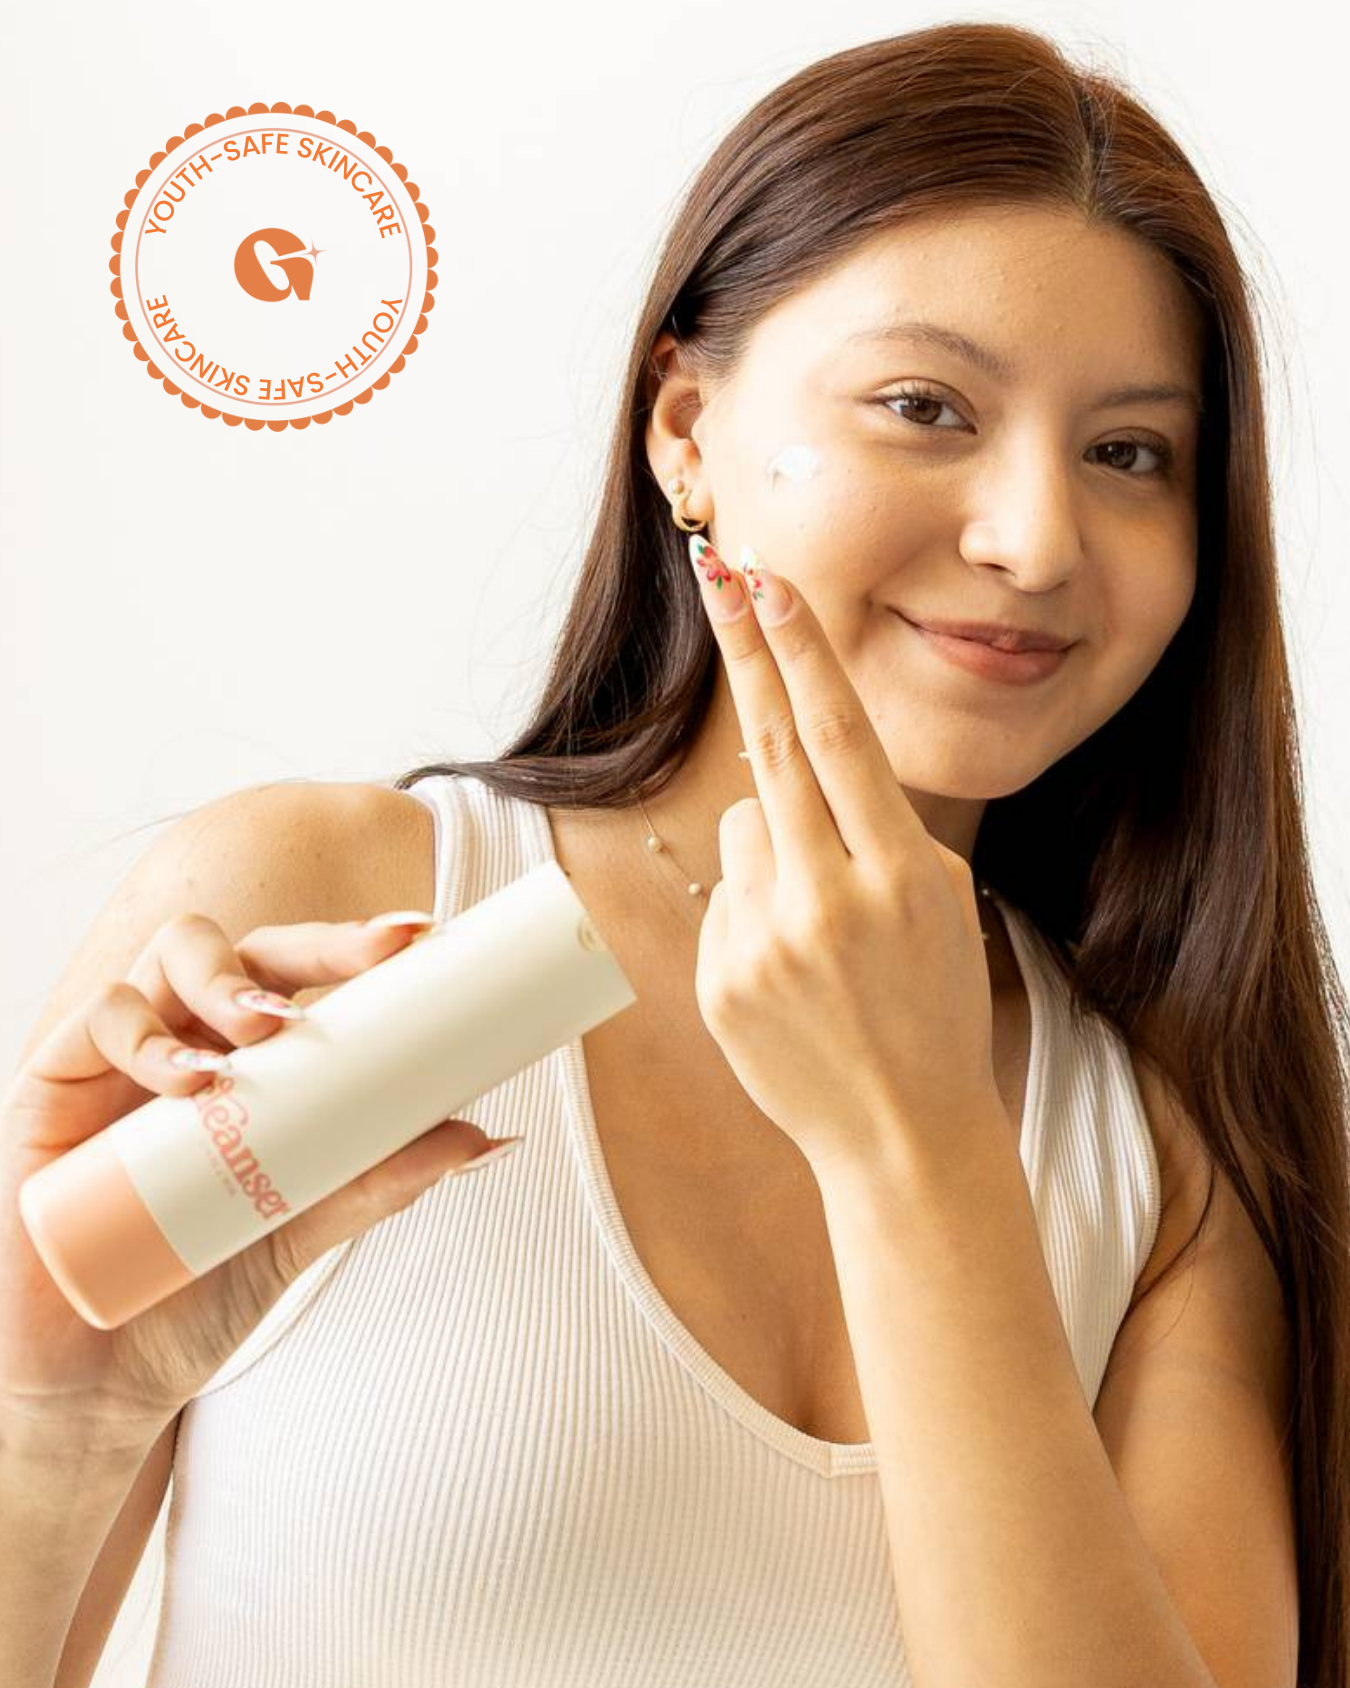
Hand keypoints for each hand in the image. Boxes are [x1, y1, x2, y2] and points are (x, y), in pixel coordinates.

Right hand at [0, 913, 503, 1443]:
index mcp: (251, 1061)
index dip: (355, 946)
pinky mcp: (56, 1083)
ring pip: (172, 959)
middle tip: (373, 956)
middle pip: (249, 947)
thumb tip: (483, 1134)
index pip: (304, 975)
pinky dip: (148, 1036)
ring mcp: (122, 1058)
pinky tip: (192, 1076)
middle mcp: (189, 1040)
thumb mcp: (308, 1227)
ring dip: (229, 978)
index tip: (419, 937)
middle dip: (315, 943)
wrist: (104, 1379)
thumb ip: (383, 1179)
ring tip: (271, 1026)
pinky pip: (100, 1019)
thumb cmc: (203, 1288)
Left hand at [686, 531, 1002, 1181]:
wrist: (902, 1134)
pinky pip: (723, 894)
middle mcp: (825, 902)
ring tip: (818, 926)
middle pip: (770, 749)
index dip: (801, 654)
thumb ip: (871, 831)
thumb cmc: (934, 1005)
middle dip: (747, 654)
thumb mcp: (940, 904)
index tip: (769, 584)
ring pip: (742, 827)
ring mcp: (763, 945)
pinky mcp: (717, 980)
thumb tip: (786, 771)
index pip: (840, 739)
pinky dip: (753, 908)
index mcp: (898, 876)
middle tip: (720, 571)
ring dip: (773, 845)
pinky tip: (793, 971)